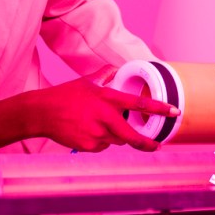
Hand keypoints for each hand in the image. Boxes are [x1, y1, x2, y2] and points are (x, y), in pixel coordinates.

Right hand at [0, 66, 178, 153]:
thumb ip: (104, 76)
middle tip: (157, 145)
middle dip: (147, 142)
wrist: (41, 113)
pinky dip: (99, 141)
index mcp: (106, 98)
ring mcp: (96, 133)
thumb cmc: (64, 96)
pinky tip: (85, 131)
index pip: (138, 103)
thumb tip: (115, 69)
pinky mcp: (88, 145)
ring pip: (116, 140)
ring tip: (95, 125)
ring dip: (113, 135)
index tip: (173, 111)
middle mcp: (104, 116)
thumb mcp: (86, 82)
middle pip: (132, 135)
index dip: (158, 108)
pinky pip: (102, 146)